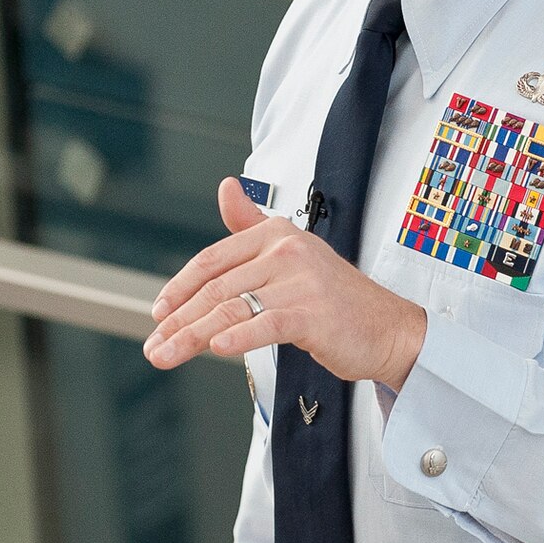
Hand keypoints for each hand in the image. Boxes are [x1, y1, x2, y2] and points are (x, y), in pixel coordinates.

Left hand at [145, 177, 426, 390]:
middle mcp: (287, 251)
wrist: (388, 329)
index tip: (159, 312)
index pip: (213, 259)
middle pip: (216, 287)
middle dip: (179, 320)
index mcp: (276, 234)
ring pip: (231, 309)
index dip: (180, 287)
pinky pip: (265, 325)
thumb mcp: (292, 254)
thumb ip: (252, 224)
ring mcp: (300, 281)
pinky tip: (216, 349)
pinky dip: (237, 338)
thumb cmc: (336, 298)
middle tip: (155, 345)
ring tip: (168, 355)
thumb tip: (226, 188)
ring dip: (192, 336)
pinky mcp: (312, 313)